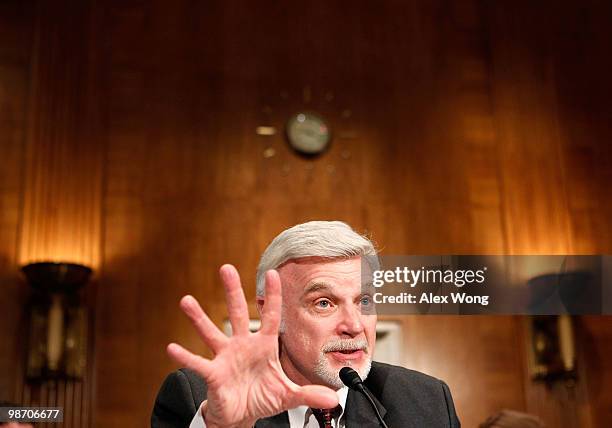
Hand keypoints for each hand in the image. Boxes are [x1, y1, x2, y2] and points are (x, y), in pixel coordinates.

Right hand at [167, 264, 338, 427]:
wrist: (241, 416)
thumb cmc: (262, 398)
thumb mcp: (288, 395)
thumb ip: (309, 393)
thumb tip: (335, 399)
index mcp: (264, 346)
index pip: (271, 316)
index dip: (273, 295)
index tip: (273, 272)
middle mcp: (243, 345)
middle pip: (238, 313)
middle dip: (233, 291)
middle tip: (226, 267)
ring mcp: (226, 358)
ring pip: (212, 333)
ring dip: (199, 318)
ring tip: (186, 301)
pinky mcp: (214, 375)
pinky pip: (199, 364)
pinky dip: (186, 357)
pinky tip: (172, 348)